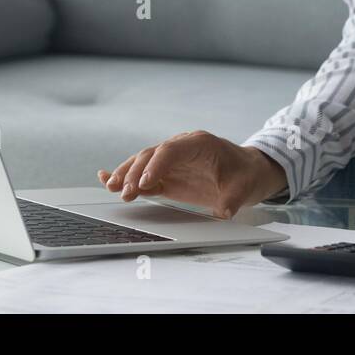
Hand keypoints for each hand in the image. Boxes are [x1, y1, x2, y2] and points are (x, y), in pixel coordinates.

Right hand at [97, 130, 286, 219]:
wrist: (248, 172)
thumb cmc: (246, 175)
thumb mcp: (244, 188)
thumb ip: (233, 199)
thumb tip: (224, 210)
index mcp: (199, 144)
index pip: (171, 149)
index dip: (156, 164)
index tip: (145, 182)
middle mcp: (181, 148)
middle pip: (152, 155)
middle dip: (136, 172)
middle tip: (126, 192)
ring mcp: (171, 161)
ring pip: (142, 163)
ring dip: (126, 174)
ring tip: (112, 188)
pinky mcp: (166, 175)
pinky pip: (143, 174)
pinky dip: (125, 176)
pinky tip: (106, 179)